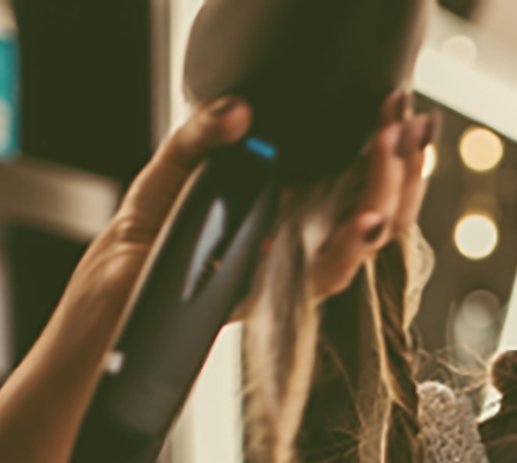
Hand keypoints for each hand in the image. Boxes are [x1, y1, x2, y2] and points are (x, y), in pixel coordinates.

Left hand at [86, 91, 436, 304]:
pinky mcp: (272, 297)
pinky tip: (366, 221)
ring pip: (363, 243)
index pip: (358, 178)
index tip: (398, 112)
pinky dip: (351, 248)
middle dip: (401, 166)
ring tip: (391, 155)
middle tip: (404, 125)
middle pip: (377, 209)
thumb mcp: (174, 166)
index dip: (389, 150)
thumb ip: (204, 131)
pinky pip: (325, 278)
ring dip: (387, 197)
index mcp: (286, 205)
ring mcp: (289, 271)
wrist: (111, 293)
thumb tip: (238, 111)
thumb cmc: (147, 237)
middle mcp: (297, 240)